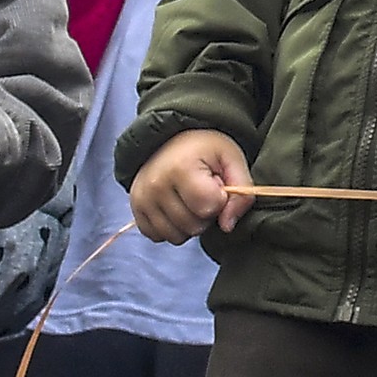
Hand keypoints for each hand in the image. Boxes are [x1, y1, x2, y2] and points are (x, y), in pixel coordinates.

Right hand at [129, 130, 253, 237]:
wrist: (170, 139)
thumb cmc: (204, 149)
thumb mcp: (232, 159)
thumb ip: (242, 193)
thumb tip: (228, 226)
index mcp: (180, 168)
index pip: (209, 207)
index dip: (219, 197)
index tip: (215, 181)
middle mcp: (155, 186)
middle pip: (194, 226)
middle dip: (205, 212)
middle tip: (202, 189)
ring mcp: (141, 200)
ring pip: (177, 237)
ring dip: (189, 223)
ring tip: (189, 198)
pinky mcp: (135, 211)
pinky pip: (159, 237)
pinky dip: (172, 227)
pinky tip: (176, 206)